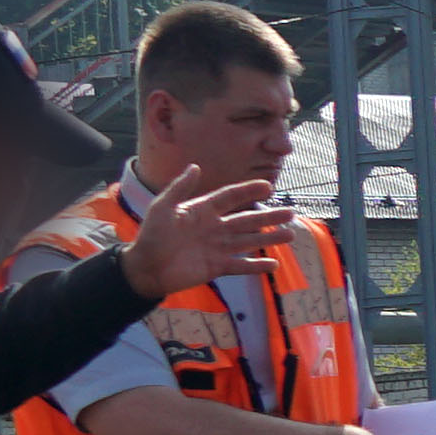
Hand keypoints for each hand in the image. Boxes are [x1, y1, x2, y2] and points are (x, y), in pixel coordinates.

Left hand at [124, 172, 300, 297]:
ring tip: (289, 235)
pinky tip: (273, 264)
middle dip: (268, 216)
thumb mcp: (163, 208)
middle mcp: (214, 227)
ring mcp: (217, 248)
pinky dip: (256, 266)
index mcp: (202, 210)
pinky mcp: (216, 267)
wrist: (145, 268)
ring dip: (269, 238)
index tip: (268, 186)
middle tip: (290, 213)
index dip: (248, 191)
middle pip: (247, 220)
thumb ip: (179, 188)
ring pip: (248, 241)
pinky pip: (240, 266)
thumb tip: (195, 167)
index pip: (230, 197)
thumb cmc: (151, 236)